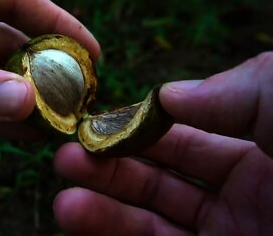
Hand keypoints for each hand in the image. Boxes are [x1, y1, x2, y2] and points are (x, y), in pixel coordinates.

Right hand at [54, 53, 272, 234]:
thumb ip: (235, 92)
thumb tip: (166, 95)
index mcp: (260, 152)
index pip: (183, 139)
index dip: (137, 129)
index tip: (96, 122)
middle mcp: (238, 197)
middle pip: (157, 179)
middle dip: (108, 163)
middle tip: (67, 152)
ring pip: (148, 220)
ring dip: (100, 202)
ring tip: (63, 185)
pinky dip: (108, 232)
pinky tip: (74, 214)